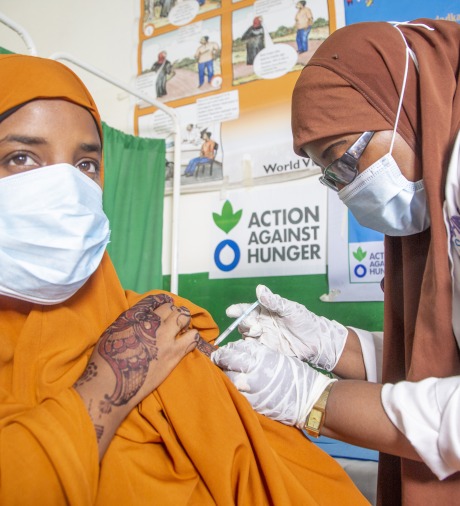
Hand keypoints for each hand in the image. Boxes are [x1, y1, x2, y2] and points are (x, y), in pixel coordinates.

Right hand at [74, 294, 198, 458]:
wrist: (113, 383)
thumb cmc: (107, 358)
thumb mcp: (114, 330)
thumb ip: (130, 319)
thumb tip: (142, 315)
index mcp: (136, 316)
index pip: (155, 301)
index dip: (160, 304)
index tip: (162, 309)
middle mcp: (153, 323)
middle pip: (171, 308)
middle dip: (173, 312)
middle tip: (172, 320)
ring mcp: (165, 338)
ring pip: (184, 318)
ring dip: (184, 321)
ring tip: (181, 329)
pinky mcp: (174, 354)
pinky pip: (192, 338)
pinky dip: (192, 336)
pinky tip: (188, 339)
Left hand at [211, 339, 334, 428]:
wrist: (309, 399)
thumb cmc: (294, 374)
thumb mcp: (275, 356)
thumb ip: (256, 353)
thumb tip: (238, 350)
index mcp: (262, 358)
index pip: (234, 351)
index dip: (225, 351)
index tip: (222, 352)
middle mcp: (255, 372)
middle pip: (228, 364)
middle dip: (221, 362)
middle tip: (218, 362)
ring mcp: (253, 390)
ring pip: (229, 381)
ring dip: (224, 376)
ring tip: (224, 375)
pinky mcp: (254, 405)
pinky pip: (237, 395)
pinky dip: (232, 390)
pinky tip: (232, 388)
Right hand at [226, 285, 347, 370]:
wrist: (316, 342)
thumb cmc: (304, 321)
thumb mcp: (290, 309)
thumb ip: (274, 301)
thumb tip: (259, 288)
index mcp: (264, 311)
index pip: (246, 309)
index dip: (237, 310)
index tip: (231, 311)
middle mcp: (260, 323)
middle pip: (243, 323)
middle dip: (244, 323)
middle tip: (255, 326)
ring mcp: (262, 337)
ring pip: (246, 335)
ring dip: (247, 334)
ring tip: (258, 332)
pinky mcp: (266, 350)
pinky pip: (253, 349)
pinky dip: (250, 347)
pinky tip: (253, 345)